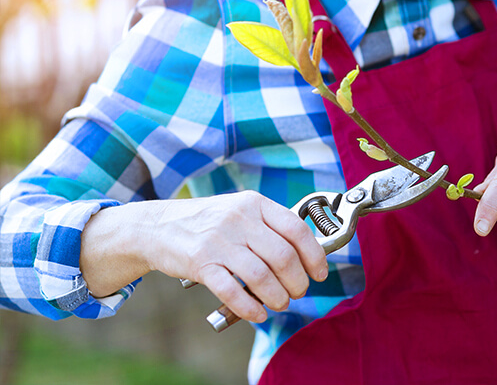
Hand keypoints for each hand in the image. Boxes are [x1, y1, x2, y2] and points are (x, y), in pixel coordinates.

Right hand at [82, 191, 328, 323]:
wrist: (155, 226)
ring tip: (280, 304)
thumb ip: (270, 228)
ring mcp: (218, 241)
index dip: (314, 256)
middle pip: (283, 257)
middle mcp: (238, 219)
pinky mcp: (199, 263)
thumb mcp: (240, 211)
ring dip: (277, 297)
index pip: (297, 230)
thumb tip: (306, 257)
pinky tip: (258, 313)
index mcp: (254, 204)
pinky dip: (250, 307)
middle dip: (297, 282)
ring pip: (261, 276)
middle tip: (298, 293)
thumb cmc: (207, 223)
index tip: (319, 274)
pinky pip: (231, 290)